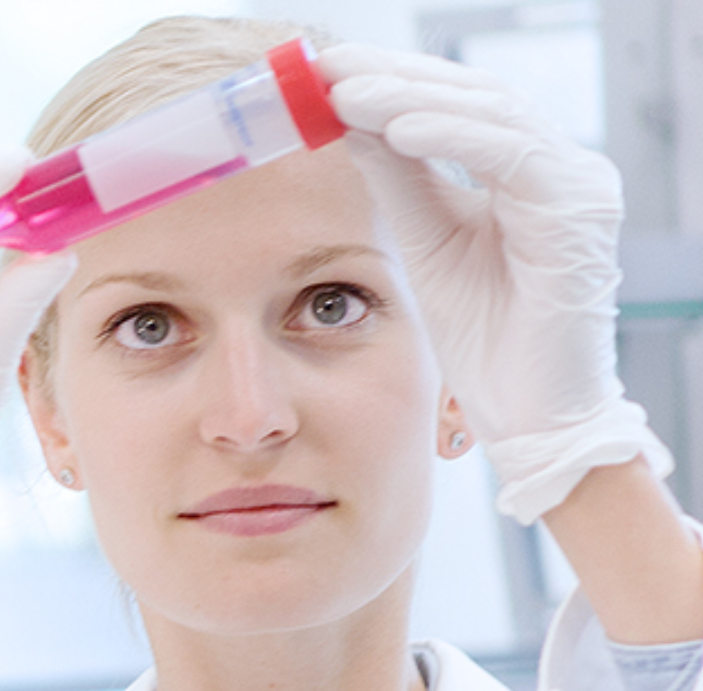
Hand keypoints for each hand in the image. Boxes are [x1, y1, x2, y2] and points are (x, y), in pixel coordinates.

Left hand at [318, 44, 671, 523]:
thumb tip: (352, 118)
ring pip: (491, 115)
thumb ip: (401, 180)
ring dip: (411, 99)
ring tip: (346, 90)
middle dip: (394, 78)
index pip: (456, 110)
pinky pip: (512, 156)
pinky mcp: (578, 213)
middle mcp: (558, 170)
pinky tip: (397, 126)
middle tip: (326, 65)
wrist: (526, 412)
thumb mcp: (427, 243)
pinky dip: (453, 137)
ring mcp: (576, 186)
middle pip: (472, 98)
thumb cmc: (484, 340)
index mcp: (523, 177)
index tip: (325, 73)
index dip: (392, 85)